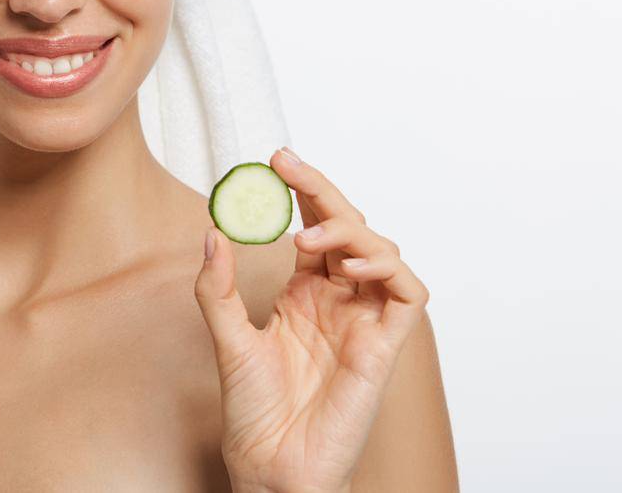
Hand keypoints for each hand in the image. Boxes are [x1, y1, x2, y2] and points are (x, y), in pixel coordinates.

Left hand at [194, 147, 429, 492]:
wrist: (271, 467)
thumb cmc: (253, 413)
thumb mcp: (226, 338)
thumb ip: (217, 287)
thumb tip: (212, 229)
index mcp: (304, 295)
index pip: (313, 227)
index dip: (303, 192)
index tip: (276, 160)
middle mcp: (338, 302)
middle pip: (347, 228)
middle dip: (322, 192)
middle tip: (288, 166)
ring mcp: (364, 322)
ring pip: (382, 252)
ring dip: (349, 231)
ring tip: (307, 239)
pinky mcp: (385, 348)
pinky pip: (409, 296)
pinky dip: (387, 270)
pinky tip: (348, 266)